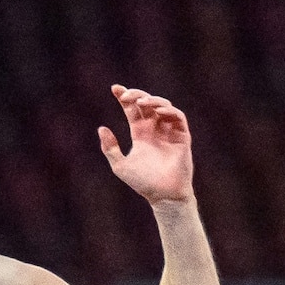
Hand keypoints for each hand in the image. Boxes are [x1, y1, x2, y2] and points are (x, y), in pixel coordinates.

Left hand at [98, 85, 193, 204]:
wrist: (163, 196)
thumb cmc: (143, 183)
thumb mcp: (120, 166)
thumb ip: (110, 148)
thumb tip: (101, 128)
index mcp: (141, 134)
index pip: (132, 110)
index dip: (125, 97)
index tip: (115, 89)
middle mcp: (155, 130)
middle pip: (147, 104)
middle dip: (137, 95)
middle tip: (127, 95)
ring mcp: (169, 132)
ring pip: (163, 106)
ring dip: (153, 100)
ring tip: (142, 102)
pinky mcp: (182, 137)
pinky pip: (178, 118)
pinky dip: (169, 111)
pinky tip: (158, 112)